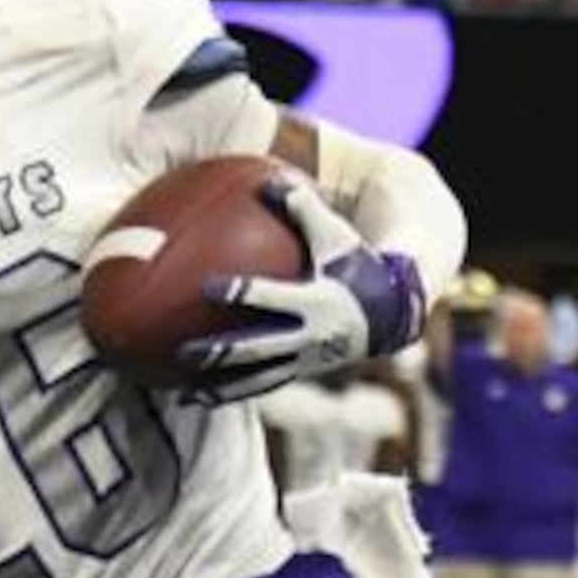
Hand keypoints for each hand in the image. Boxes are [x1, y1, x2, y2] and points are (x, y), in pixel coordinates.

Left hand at [181, 178, 424, 404]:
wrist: (393, 314)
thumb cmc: (359, 264)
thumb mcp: (335, 234)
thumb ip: (302, 206)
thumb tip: (266, 178)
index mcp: (315, 300)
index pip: (273, 298)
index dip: (243, 293)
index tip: (209, 288)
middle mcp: (309, 336)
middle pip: (259, 349)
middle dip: (223, 353)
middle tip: (185, 351)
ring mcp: (305, 361)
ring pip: (258, 379)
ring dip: (222, 387)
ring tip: (184, 393)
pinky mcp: (300, 373)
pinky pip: (261, 387)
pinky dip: (230, 394)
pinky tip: (196, 399)